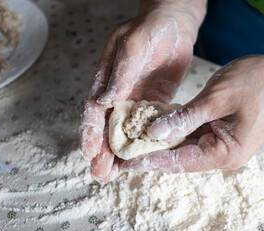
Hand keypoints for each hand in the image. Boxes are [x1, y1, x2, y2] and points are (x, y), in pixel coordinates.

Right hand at [79, 0, 205, 181]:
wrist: (175, 24)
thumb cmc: (151, 28)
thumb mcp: (134, 46)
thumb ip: (121, 72)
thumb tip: (106, 100)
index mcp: (107, 78)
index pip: (94, 108)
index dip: (90, 131)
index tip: (89, 152)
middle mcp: (119, 92)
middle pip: (107, 125)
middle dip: (103, 150)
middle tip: (101, 173)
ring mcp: (137, 99)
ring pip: (126, 130)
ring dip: (121, 151)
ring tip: (116, 174)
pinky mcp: (155, 102)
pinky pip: (148, 125)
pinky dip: (144, 142)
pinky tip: (144, 157)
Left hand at [120, 49, 263, 172]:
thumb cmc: (257, 83)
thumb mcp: (216, 99)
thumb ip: (184, 119)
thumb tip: (155, 134)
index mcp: (225, 153)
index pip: (180, 161)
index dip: (152, 160)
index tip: (126, 161)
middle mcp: (223, 154)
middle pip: (181, 157)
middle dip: (153, 153)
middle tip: (123, 153)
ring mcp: (222, 144)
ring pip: (185, 146)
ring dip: (162, 142)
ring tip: (133, 141)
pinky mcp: (221, 132)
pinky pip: (194, 134)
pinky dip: (176, 130)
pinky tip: (155, 126)